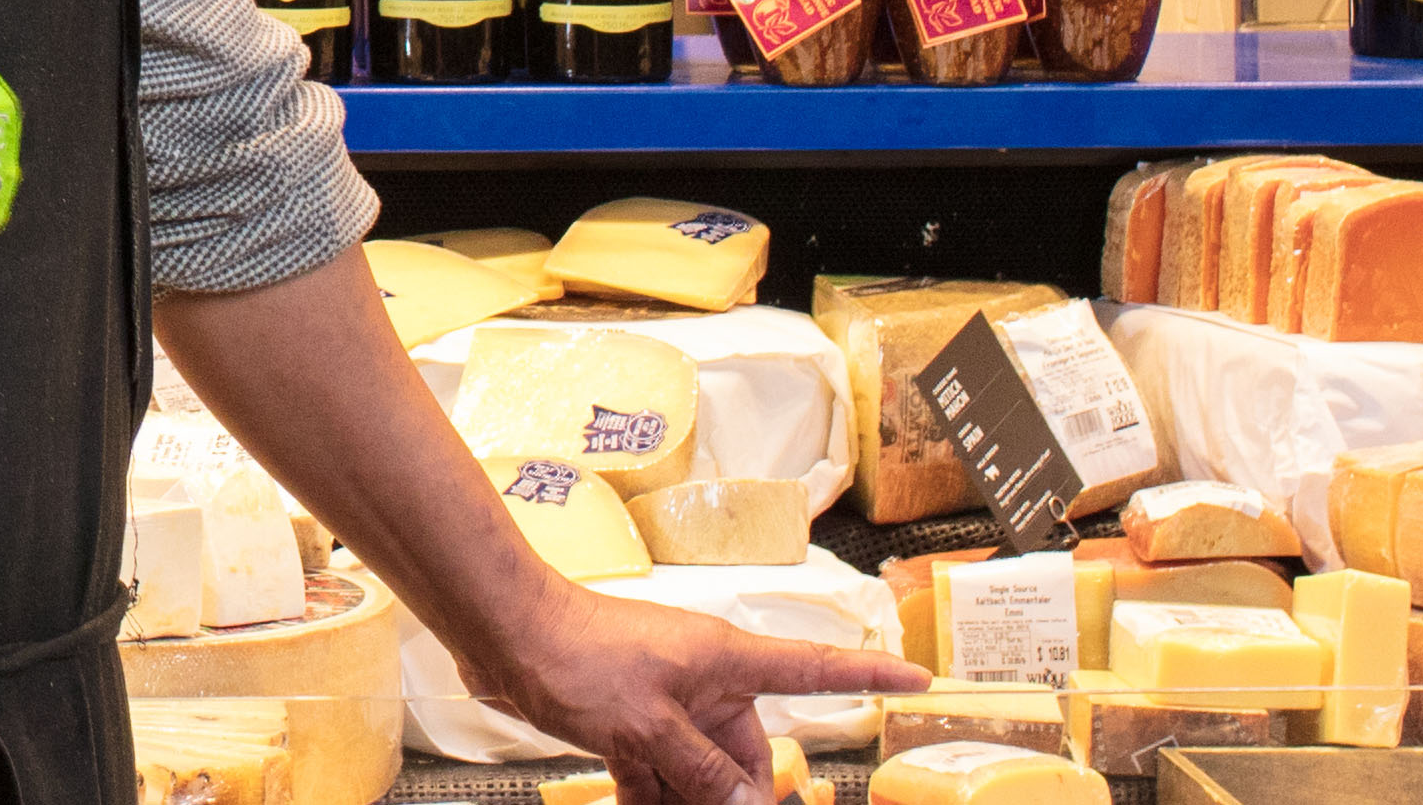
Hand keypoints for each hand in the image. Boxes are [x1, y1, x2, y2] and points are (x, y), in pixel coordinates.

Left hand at [446, 585, 928, 804]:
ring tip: (656, 803)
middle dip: (736, 796)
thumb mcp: (646, 724)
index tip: (920, 681)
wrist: (502, 634)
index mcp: (728, 662)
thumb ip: (700, 769)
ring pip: (699, 770)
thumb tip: (745, 802)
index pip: (818, 668)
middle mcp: (707, 681)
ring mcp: (669, 702)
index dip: (873, 674)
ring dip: (685, 799)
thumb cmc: (575, 654)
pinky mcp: (632, 721)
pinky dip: (652, 795)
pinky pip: (659, 771)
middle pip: (748, 754)